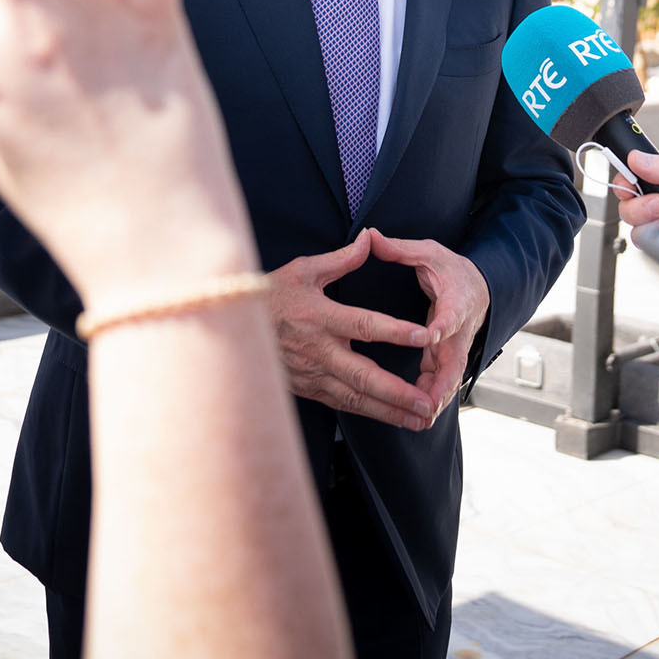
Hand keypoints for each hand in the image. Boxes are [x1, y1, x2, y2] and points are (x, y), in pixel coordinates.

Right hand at [267, 229, 436, 430]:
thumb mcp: (302, 271)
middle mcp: (318, 351)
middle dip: (398, 392)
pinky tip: (393, 418)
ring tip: (421, 419)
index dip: (395, 331)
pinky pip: (343, 404)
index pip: (364, 325)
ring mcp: (312, 374)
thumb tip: (369, 239)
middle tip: (427, 403)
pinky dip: (370, 413)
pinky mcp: (308, 389)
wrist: (231, 329)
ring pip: (356, 398)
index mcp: (319, 317)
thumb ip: (341, 260)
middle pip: (363, 375)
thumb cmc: (270, 296)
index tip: (424, 336)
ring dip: (390, 411)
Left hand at [368, 231, 489, 420]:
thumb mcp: (428, 253)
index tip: (431, 334)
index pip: (450, 314)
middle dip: (443, 383)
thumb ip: (399, 250)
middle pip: (455, 359)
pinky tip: (414, 417)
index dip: (442, 325)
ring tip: (419, 420)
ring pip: (449, 377)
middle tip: (428, 402)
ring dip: (436, 398)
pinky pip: (440, 381)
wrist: (478, 287)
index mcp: (457, 300)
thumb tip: (370, 236)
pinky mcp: (447, 357)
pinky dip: (431, 398)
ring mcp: (455, 346)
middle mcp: (459, 328)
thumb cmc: (450, 269)